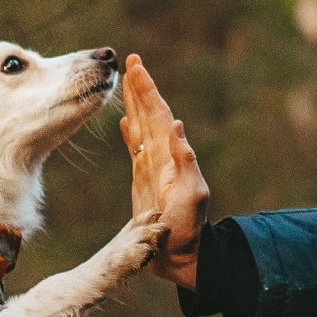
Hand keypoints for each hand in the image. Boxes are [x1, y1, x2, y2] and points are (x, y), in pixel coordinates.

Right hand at [120, 54, 208, 289]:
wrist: (181, 254)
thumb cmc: (188, 228)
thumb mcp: (192, 195)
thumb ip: (185, 162)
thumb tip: (178, 126)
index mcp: (171, 155)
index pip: (158, 114)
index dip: (147, 90)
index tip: (137, 66)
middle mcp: (162, 156)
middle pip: (148, 114)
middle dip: (139, 87)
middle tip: (129, 61)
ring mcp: (152, 166)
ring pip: (139, 126)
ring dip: (132, 104)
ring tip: (124, 82)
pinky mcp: (143, 179)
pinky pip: (135, 148)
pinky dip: (130, 132)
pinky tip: (124, 121)